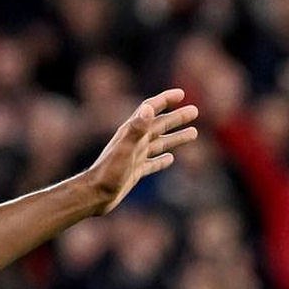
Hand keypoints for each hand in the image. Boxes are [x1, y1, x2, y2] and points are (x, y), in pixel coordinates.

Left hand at [83, 88, 197, 214]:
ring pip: (159, 144)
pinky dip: (162, 160)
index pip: (149, 109)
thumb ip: (137, 129)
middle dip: (176, 117)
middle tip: (194, 111)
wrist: (94, 195)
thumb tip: (149, 108)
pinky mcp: (134, 172)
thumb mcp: (125, 149)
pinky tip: (170, 159)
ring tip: (194, 132)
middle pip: (158, 126)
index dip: (164, 100)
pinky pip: (151, 163)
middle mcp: (133, 142)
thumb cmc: (109, 172)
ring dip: (175, 137)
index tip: (181, 93)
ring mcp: (134, 157)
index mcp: (131, 132)